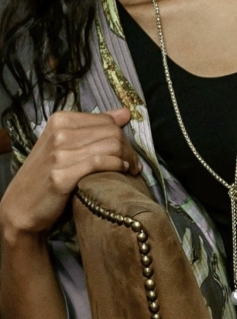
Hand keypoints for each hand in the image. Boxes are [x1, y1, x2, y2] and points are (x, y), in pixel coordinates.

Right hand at [0, 108, 140, 240]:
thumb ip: (95, 128)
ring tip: (130, 171)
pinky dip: (117, 166)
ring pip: (111, 146)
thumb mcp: (66, 145)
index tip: (130, 152)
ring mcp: (59, 154)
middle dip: (129, 149)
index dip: (124, 137)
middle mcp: (59, 133)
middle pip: (112, 133)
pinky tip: (122, 172)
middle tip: (133, 165)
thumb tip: (125, 112)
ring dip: (128, 159)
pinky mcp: (62, 175)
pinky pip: (99, 162)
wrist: (21, 206)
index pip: (106, 121)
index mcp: (60, 120)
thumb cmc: (48, 175)